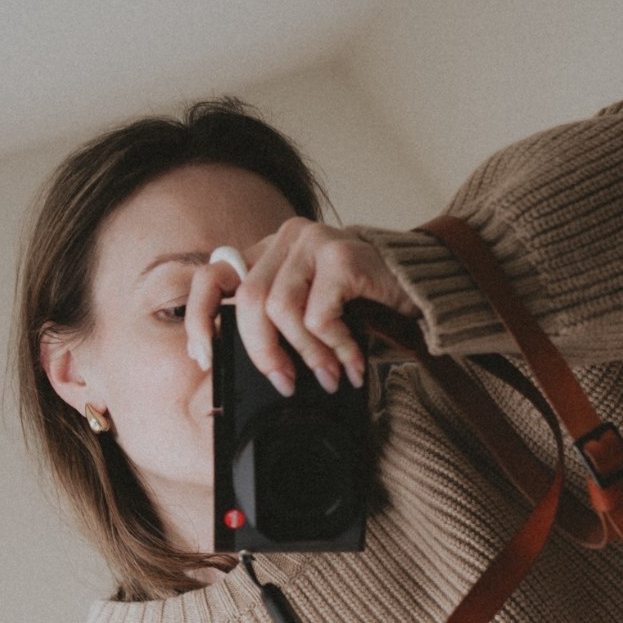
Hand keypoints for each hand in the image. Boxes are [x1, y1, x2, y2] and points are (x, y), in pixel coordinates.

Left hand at [183, 221, 419, 393]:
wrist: (422, 289)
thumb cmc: (364, 307)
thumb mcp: (311, 315)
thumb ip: (279, 327)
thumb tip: (257, 371)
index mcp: (268, 255)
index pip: (213, 277)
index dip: (200, 318)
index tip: (204, 357)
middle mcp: (284, 239)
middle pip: (248, 302)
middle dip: (264, 353)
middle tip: (287, 383)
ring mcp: (311, 241)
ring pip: (281, 309)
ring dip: (306, 354)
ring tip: (329, 375)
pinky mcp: (340, 253)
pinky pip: (318, 315)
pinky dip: (335, 346)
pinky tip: (352, 359)